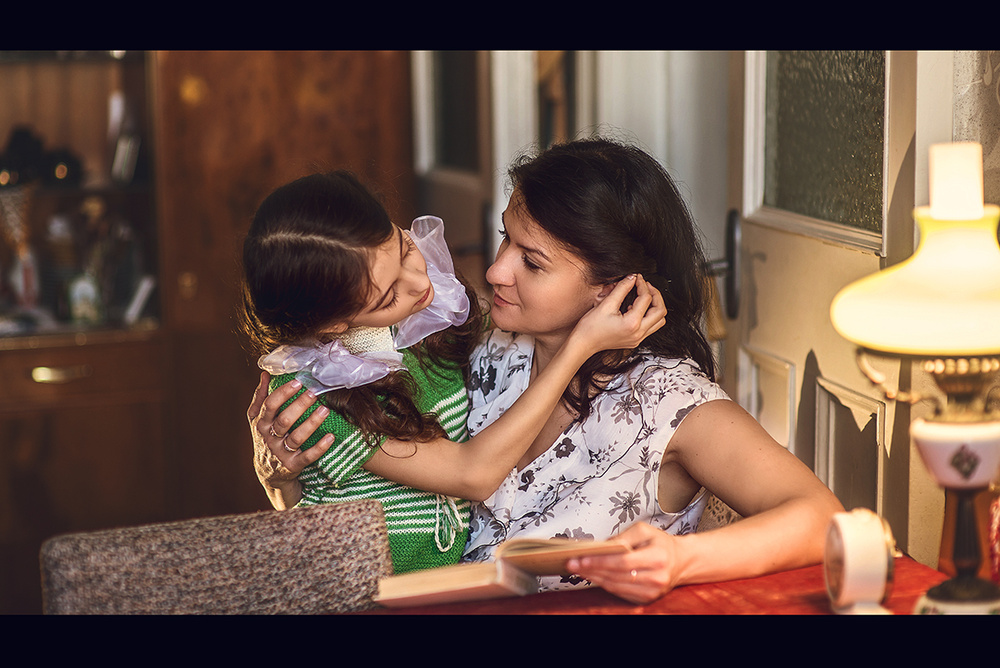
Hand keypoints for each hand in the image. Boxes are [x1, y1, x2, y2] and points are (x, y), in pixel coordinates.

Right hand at [248, 371, 333, 485]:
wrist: (268, 472)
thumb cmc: (266, 438)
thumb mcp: (258, 419)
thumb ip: (261, 397)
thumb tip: (265, 374)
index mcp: (261, 423)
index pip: (270, 405)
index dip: (283, 393)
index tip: (298, 382)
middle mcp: (270, 438)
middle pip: (284, 420)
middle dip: (299, 406)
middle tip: (314, 393)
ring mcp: (281, 453)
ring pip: (297, 438)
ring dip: (311, 423)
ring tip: (325, 410)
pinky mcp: (293, 465)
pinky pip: (307, 457)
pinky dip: (319, 447)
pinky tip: (331, 437)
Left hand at [566, 523, 680, 604]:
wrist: (681, 561)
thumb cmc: (661, 543)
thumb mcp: (644, 530)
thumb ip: (622, 537)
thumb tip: (601, 547)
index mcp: (658, 557)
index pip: (623, 561)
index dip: (600, 561)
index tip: (581, 558)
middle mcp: (657, 577)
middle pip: (617, 575)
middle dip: (592, 569)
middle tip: (572, 563)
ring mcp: (652, 592)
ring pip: (616, 586)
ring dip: (595, 578)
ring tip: (579, 569)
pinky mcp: (647, 599)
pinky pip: (620, 593)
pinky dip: (605, 584)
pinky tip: (594, 576)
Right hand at [569, 274, 666, 356]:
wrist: (583, 344)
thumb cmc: (590, 327)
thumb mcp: (605, 304)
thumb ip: (621, 289)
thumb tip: (632, 278)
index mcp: (632, 323)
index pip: (646, 298)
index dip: (642, 284)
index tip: (636, 278)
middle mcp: (638, 333)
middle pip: (661, 311)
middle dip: (655, 295)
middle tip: (645, 285)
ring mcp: (638, 339)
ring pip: (659, 321)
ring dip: (655, 306)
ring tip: (645, 296)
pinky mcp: (635, 340)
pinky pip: (651, 327)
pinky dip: (649, 315)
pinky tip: (637, 308)